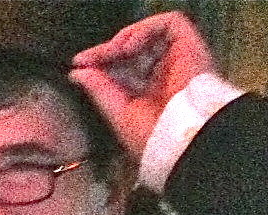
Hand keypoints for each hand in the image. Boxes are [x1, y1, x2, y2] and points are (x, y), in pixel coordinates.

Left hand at [69, 12, 217, 157]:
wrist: (182, 139)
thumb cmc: (154, 137)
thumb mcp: (118, 112)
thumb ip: (98, 89)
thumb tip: (76, 72)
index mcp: (151, 91)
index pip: (123, 66)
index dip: (101, 60)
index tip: (79, 63)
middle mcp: (166, 72)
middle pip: (133, 48)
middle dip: (108, 50)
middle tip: (88, 59)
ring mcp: (179, 58)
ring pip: (150, 33)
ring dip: (125, 37)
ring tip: (112, 52)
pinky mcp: (191, 46)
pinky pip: (170, 23)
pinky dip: (146, 29)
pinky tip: (130, 47)